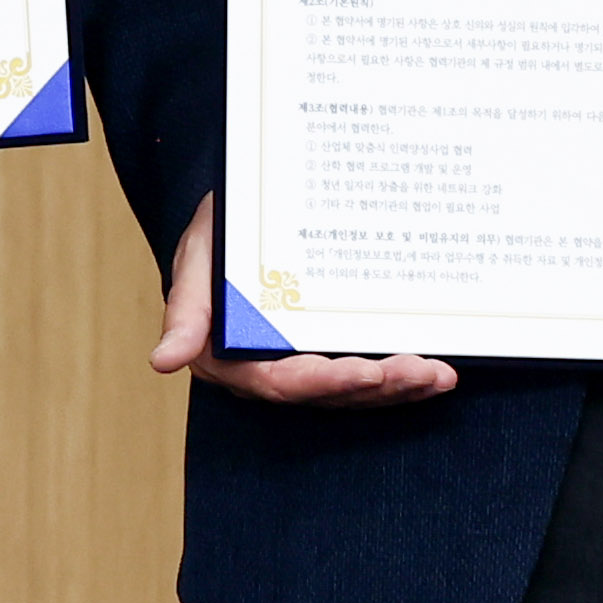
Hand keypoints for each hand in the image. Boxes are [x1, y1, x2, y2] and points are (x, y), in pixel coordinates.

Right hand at [146, 194, 453, 407]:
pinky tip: (437, 372)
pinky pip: (367, 376)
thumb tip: (163, 362)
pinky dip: (402, 378)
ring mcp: (303, 364)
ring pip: (354, 392)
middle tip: (421, 370)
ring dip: (398, 388)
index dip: (326, 381)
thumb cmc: (220, 231)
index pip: (281, 382)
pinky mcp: (331, 354)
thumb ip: (186, 310)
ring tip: (439, 374)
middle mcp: (267, 371)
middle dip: (378, 386)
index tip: (367, 371)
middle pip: (327, 393)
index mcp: (228, 358)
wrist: (250, 209)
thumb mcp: (198, 256)